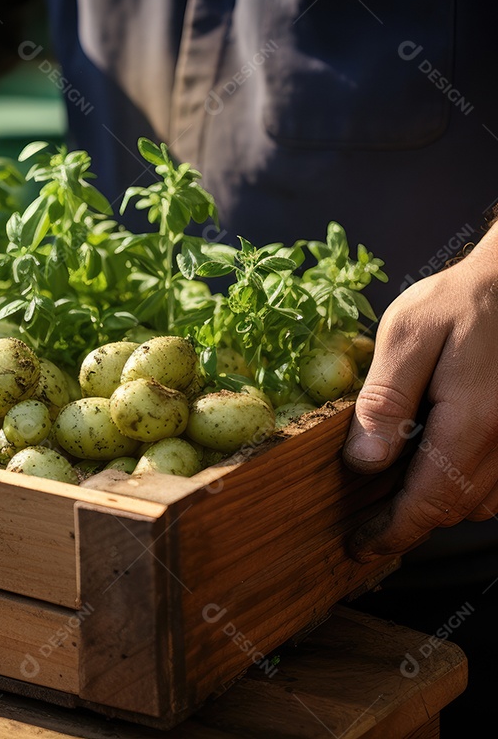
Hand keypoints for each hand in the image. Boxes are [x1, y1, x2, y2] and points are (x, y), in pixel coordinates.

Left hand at [343, 230, 497, 560]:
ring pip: (484, 501)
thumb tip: (364, 462)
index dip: (391, 532)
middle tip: (367, 520)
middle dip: (411, 521)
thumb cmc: (463, 299)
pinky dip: (468, 483)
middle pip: (456, 509)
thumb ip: (385, 400)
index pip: (429, 501)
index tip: (360, 545)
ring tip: (395, 492)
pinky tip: (438, 460)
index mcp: (472, 421)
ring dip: (441, 503)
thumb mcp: (407, 336)